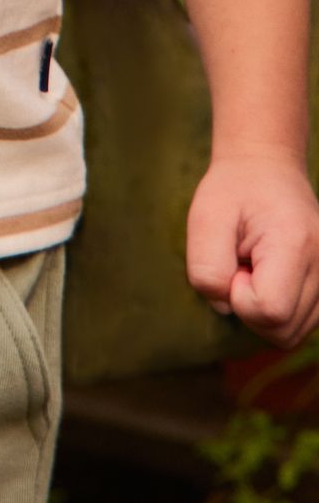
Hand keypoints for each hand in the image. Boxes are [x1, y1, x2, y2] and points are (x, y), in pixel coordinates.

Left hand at [187, 150, 318, 347]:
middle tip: (240, 264)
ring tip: (253, 267)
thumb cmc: (233, 191)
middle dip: (248, 307)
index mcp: (296, 243)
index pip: (271, 309)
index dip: (239, 296)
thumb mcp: (205, 217)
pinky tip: (266, 278)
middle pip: (282, 331)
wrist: (267, 169)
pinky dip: (274, 312)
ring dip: (260, 311)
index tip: (234, 261)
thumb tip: (225, 307)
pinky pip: (297, 326)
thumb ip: (207, 268)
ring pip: (290, 334)